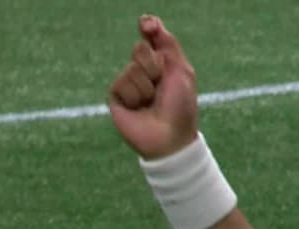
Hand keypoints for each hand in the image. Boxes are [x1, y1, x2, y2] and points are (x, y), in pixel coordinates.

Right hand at [107, 15, 198, 158]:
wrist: (169, 137)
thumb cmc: (180, 108)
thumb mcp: (181, 72)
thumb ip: (168, 44)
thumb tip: (149, 21)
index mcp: (161, 64)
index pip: (150, 38)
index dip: (149, 29)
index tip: (147, 25)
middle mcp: (144, 71)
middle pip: (140, 49)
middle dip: (154, 67)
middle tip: (162, 87)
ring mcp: (129, 83)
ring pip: (131, 69)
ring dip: (146, 87)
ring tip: (151, 102)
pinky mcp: (117, 96)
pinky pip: (121, 84)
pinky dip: (135, 96)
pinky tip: (139, 108)